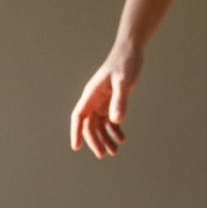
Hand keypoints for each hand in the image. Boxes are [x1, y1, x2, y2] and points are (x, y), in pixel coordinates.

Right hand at [70, 43, 142, 158]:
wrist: (131, 53)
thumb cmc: (125, 64)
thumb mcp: (123, 83)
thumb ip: (120, 101)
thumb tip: (116, 121)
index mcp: (91, 94)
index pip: (78, 116)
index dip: (75, 132)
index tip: (76, 147)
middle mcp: (93, 100)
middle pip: (89, 125)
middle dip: (94, 141)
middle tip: (102, 154)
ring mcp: (102, 102)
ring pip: (99, 126)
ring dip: (105, 139)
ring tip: (114, 152)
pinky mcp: (111, 103)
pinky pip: (109, 121)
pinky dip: (114, 131)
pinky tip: (122, 139)